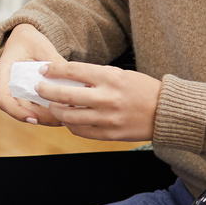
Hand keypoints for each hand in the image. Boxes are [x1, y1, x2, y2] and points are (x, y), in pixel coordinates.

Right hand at [0, 23, 66, 124]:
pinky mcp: (28, 94)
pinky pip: (37, 106)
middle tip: (60, 120)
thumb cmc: (28, 39)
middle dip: (40, 118)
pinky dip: (50, 110)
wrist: (25, 37)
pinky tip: (66, 110)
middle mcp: (8, 86)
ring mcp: (18, 91)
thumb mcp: (41, 46)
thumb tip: (70, 77)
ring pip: (29, 111)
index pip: (4, 100)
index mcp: (3, 73)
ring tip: (66, 117)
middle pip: (19, 109)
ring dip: (47, 117)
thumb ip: (53, 61)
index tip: (34, 119)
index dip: (17, 112)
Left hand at [25, 62, 161, 141]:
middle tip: (39, 88)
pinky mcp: (109, 134)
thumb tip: (69, 79)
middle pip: (66, 95)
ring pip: (70, 117)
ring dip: (57, 111)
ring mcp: (107, 118)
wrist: (165, 112)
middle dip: (47, 91)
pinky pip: (81, 131)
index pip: (73, 71)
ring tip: (53, 106)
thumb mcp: (121, 75)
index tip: (44, 70)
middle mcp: (107, 98)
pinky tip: (68, 120)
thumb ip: (96, 77)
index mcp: (111, 78)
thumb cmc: (143, 90)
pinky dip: (71, 125)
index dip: (54, 70)